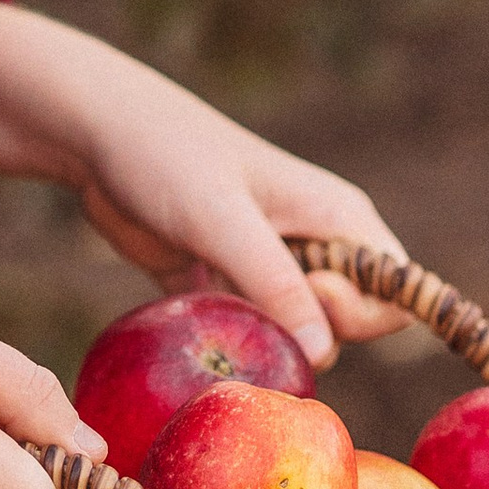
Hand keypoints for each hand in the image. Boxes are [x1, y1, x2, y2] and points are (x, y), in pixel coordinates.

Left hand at [0, 0, 410, 364]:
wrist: (93, 134)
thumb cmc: (166, 157)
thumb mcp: (223, 221)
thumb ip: (276, 285)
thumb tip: (325, 354)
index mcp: (337, 217)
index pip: (394, 294)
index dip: (360, 314)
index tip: (307, 294)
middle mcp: (313, 242)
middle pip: (346, 324)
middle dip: (308, 336)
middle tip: (252, 307)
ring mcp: (267, 263)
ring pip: (294, 333)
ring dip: (265, 345)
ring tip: (219, 320)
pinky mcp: (223, 281)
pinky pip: (247, 334)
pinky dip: (230, 345)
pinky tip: (200, 335)